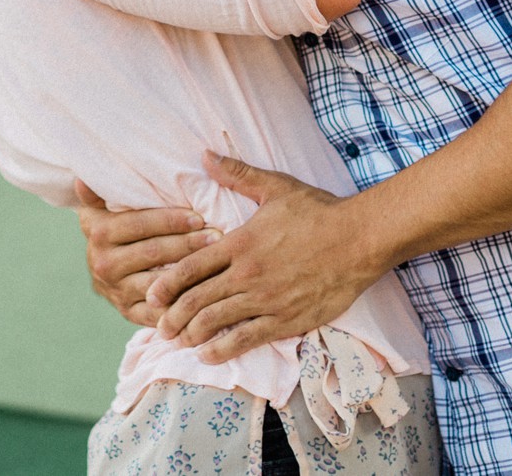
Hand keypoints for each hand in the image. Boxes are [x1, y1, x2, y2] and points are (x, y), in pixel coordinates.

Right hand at [74, 179, 218, 328]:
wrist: (105, 269)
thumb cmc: (117, 227)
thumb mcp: (102, 207)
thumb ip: (97, 192)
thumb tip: (81, 179)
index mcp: (98, 232)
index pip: (139, 224)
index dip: (170, 220)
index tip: (199, 217)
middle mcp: (103, 263)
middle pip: (152, 252)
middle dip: (188, 244)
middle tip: (217, 237)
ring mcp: (116, 290)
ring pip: (159, 282)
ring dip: (190, 272)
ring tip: (216, 262)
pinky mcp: (129, 312)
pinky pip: (158, 310)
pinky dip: (180, 303)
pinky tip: (204, 294)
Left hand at [146, 153, 391, 363]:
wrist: (360, 238)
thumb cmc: (318, 210)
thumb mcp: (275, 186)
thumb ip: (237, 174)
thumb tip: (205, 155)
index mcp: (239, 242)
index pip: (191, 266)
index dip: (167, 284)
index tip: (150, 296)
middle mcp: (247, 273)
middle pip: (197, 299)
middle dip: (173, 316)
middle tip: (158, 328)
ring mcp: (266, 298)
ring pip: (217, 321)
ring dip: (192, 334)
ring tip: (179, 342)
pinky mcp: (287, 318)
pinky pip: (248, 338)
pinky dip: (224, 349)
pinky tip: (209, 356)